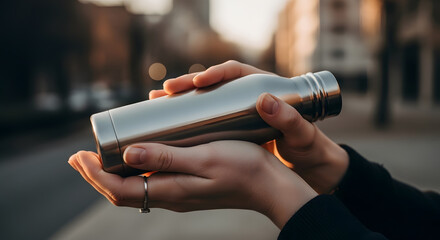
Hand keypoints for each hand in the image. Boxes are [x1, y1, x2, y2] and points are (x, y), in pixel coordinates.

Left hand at [68, 141, 316, 228]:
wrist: (269, 185)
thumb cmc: (243, 168)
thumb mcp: (204, 159)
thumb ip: (167, 158)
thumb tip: (128, 154)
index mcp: (171, 191)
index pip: (119, 190)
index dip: (95, 175)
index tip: (79, 156)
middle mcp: (171, 196)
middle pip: (122, 192)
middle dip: (97, 175)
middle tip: (80, 157)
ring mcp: (179, 193)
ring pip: (135, 188)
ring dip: (113, 173)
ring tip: (100, 156)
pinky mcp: (188, 187)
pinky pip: (151, 182)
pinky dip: (135, 170)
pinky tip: (136, 156)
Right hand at [150, 60, 348, 193]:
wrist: (309, 167)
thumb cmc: (308, 147)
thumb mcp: (302, 134)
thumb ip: (289, 119)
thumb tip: (265, 100)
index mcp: (264, 88)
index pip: (235, 72)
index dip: (215, 73)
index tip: (200, 81)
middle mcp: (246, 97)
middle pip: (212, 83)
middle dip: (187, 84)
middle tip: (166, 90)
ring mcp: (235, 113)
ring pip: (204, 99)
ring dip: (181, 98)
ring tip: (157, 101)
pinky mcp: (228, 129)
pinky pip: (204, 117)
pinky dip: (186, 116)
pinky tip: (168, 120)